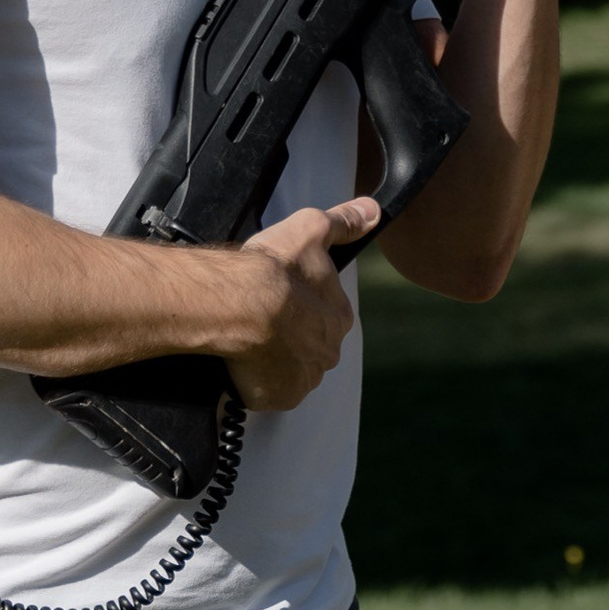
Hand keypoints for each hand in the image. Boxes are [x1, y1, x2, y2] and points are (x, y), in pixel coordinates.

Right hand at [223, 197, 378, 410]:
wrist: (236, 303)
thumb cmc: (272, 269)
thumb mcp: (310, 229)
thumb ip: (343, 222)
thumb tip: (371, 212)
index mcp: (337, 318)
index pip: (324, 316)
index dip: (301, 307)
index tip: (280, 299)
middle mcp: (326, 353)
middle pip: (308, 347)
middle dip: (288, 337)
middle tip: (260, 320)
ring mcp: (302, 379)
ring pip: (288, 370)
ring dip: (273, 359)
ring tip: (247, 339)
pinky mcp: (277, 397)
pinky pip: (267, 392)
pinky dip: (255, 381)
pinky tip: (242, 360)